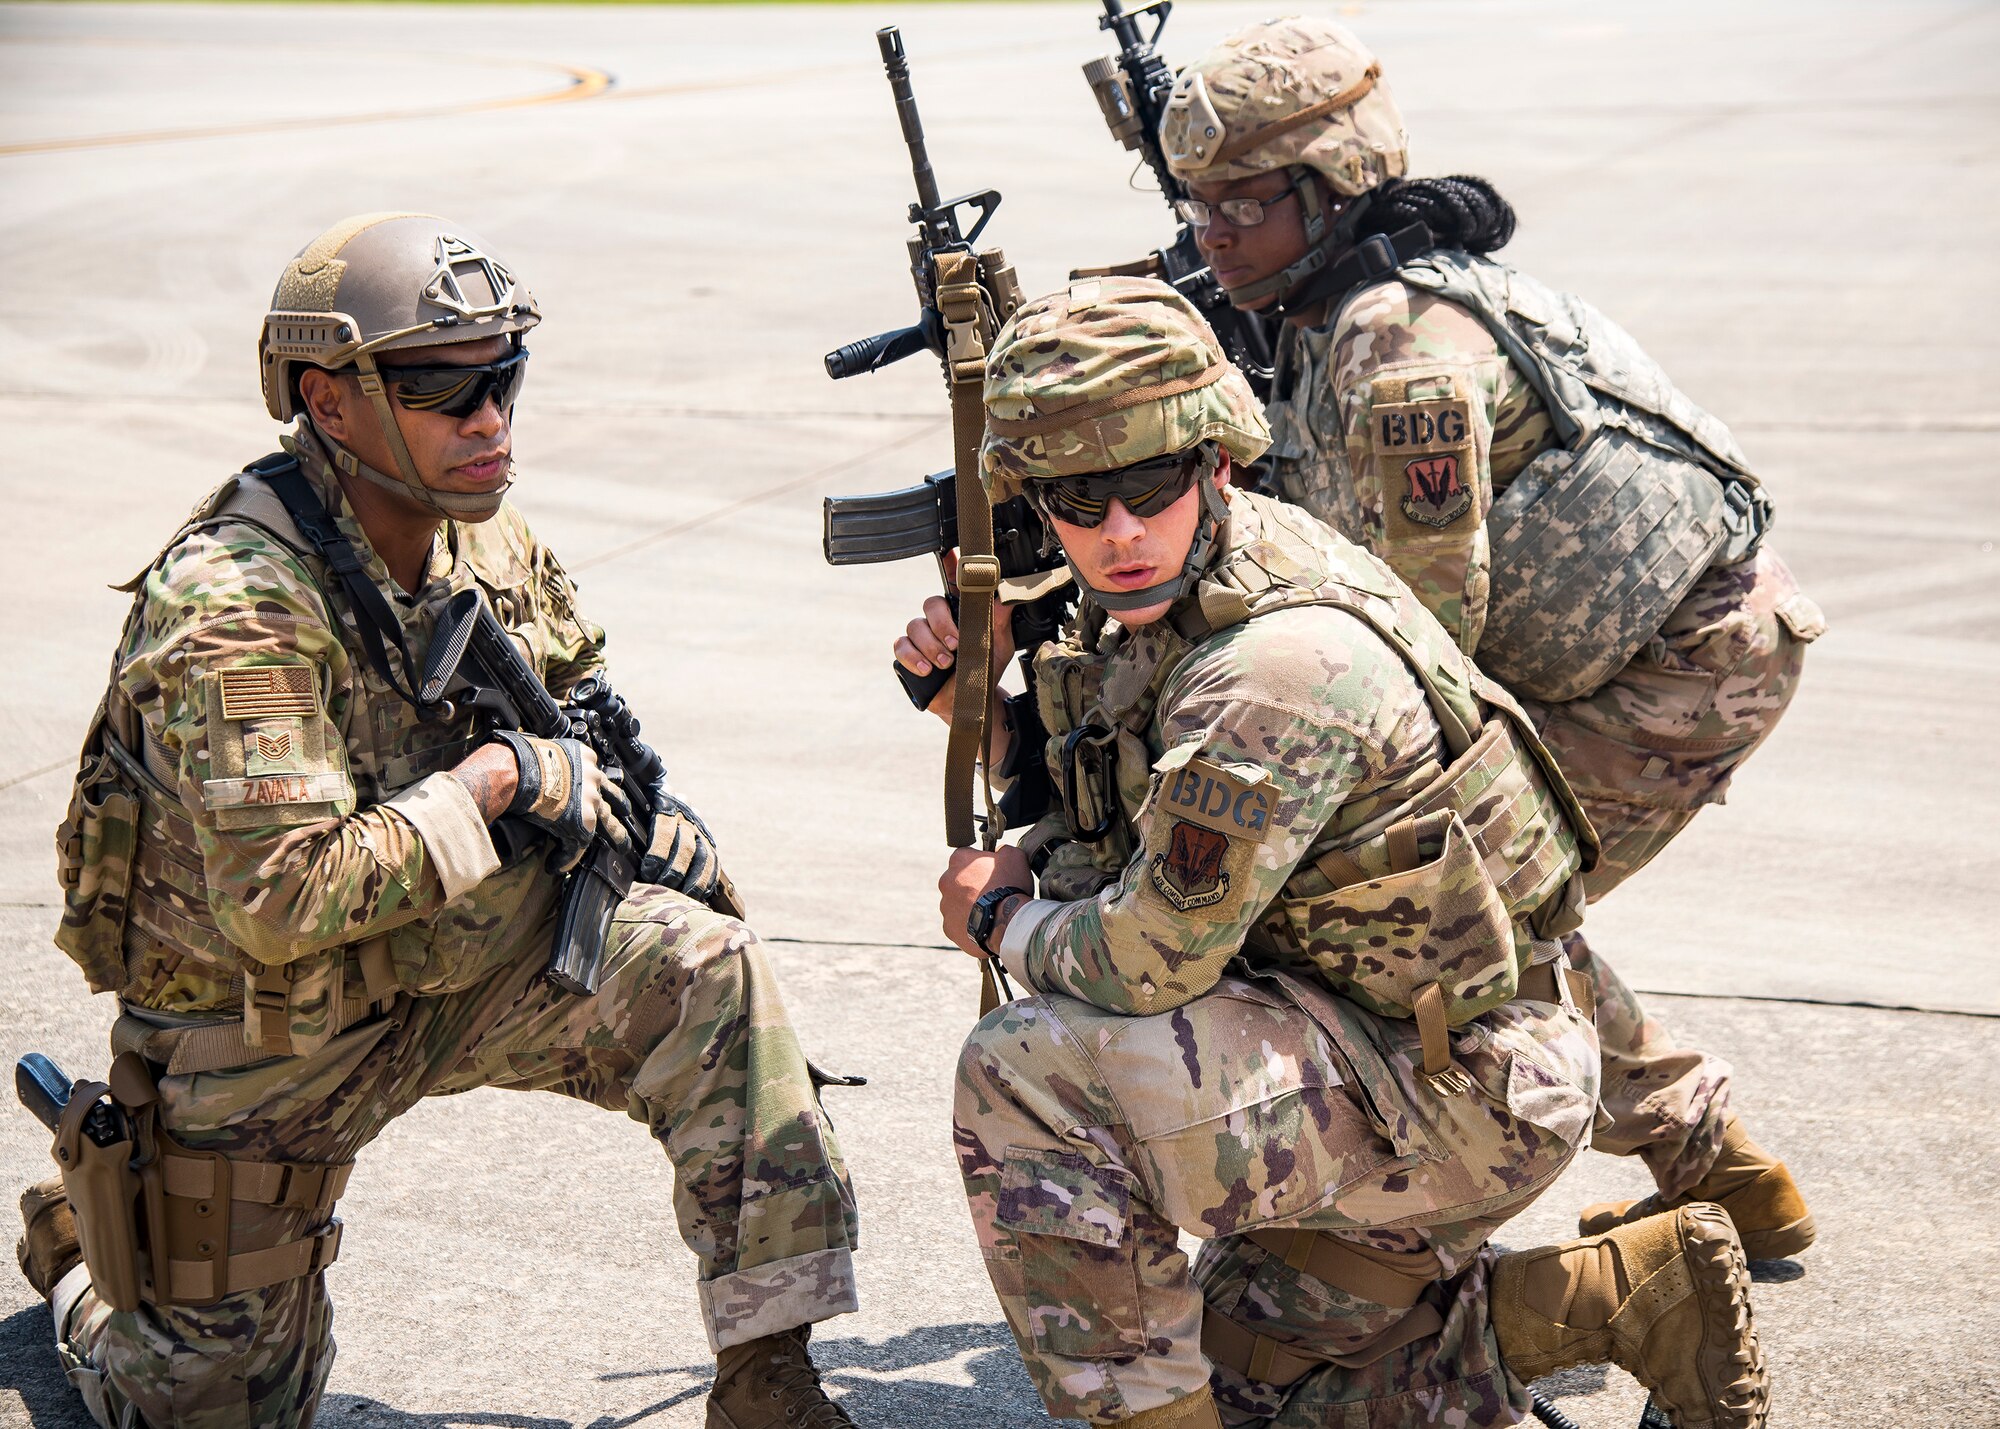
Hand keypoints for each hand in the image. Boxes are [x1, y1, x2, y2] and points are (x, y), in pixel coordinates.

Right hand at [492, 731, 631, 870]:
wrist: (522, 772)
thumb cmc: (525, 758)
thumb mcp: (548, 749)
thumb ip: (554, 759)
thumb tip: (538, 761)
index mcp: (585, 760)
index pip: (596, 774)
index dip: (597, 785)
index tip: (600, 790)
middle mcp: (594, 781)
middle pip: (613, 798)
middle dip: (621, 807)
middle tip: (626, 814)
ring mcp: (591, 803)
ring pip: (606, 825)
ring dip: (614, 837)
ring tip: (621, 848)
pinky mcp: (582, 824)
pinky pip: (576, 846)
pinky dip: (565, 858)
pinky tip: (557, 865)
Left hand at [639, 792, 722, 904]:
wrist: (662, 798)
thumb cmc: (638, 810)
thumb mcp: (632, 809)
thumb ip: (628, 822)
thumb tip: (620, 849)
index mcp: (664, 801)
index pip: (664, 828)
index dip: (657, 853)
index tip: (647, 872)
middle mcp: (686, 813)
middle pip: (685, 846)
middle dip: (673, 872)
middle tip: (661, 889)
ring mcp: (700, 827)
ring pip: (703, 856)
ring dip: (692, 881)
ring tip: (680, 897)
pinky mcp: (709, 841)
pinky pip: (713, 863)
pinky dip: (706, 881)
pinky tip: (697, 895)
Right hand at [893, 551, 1016, 722]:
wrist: (972, 702)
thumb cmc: (985, 668)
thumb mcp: (999, 644)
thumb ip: (1000, 620)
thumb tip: (1004, 597)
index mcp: (962, 610)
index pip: (953, 582)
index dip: (950, 564)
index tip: (949, 551)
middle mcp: (940, 619)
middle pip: (931, 604)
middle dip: (942, 624)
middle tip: (955, 644)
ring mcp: (922, 636)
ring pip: (914, 625)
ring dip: (930, 645)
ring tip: (945, 663)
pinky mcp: (909, 654)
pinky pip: (901, 646)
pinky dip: (912, 656)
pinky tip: (926, 669)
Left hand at [938, 844, 1033, 959]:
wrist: (1007, 922)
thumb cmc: (1009, 886)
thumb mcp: (1014, 856)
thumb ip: (1003, 849)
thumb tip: (1000, 851)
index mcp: (958, 859)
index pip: (966, 855)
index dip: (981, 862)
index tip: (992, 870)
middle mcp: (946, 881)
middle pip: (958, 880)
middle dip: (972, 884)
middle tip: (992, 892)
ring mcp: (945, 906)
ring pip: (956, 903)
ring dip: (969, 904)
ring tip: (990, 911)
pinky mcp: (948, 927)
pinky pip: (957, 923)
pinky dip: (968, 923)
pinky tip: (984, 924)